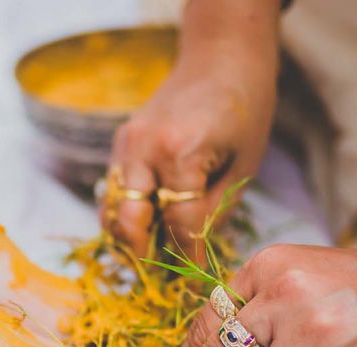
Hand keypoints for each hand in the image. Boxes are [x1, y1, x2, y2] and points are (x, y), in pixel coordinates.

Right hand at [100, 30, 276, 260]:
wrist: (221, 56)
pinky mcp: (121, 141)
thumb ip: (213, 211)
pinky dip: (123, 214)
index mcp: (180, 153)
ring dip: (127, 238)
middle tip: (160, 278)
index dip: (187, 257)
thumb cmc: (245, 109)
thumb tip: (190, 251)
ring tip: (148, 260)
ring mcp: (126, 143)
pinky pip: (113, 189)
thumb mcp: (243, 166)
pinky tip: (143, 231)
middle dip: (144, 255)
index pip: (178, 224)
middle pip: (130, 221)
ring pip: (112, 208)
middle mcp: (143, 148)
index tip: (194, 280)